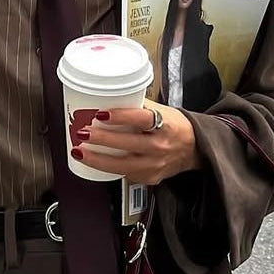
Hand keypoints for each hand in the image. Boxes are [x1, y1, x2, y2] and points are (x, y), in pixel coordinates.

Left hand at [72, 102, 200, 185]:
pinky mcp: (149, 178)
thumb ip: (139, 105)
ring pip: (121, 165)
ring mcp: (154, 165)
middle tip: (82, 132)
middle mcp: (160, 146)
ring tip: (79, 151)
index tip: (101, 114)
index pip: (142, 119)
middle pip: (127, 143)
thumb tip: (110, 96)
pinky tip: (93, 162)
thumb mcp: (163, 111)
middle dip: (101, 139)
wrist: (194, 150)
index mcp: (165, 125)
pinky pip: (125, 175)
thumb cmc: (176, 127)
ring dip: (97, 159)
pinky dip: (107, 168)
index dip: (120, 117)